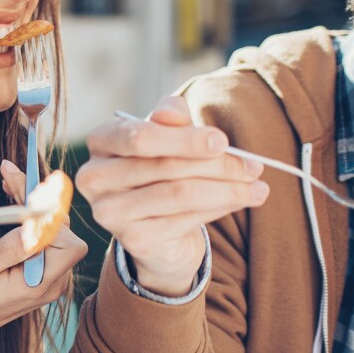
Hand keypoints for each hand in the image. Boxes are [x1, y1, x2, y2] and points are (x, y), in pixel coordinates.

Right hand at [0, 160, 86, 345]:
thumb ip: (6, 251)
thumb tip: (34, 227)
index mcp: (38, 284)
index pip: (68, 244)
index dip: (49, 217)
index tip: (22, 194)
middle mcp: (53, 280)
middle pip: (62, 229)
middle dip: (37, 199)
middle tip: (8, 172)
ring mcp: (50, 274)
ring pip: (54, 226)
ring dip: (33, 201)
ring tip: (9, 178)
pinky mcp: (43, 266)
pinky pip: (46, 233)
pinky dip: (31, 213)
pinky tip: (14, 195)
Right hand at [77, 95, 266, 295]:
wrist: (156, 226)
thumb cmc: (162, 169)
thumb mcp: (168, 136)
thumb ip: (171, 119)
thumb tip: (173, 112)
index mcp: (100, 141)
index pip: (140, 137)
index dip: (184, 139)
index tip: (222, 141)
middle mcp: (95, 178)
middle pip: (165, 167)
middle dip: (217, 166)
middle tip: (255, 166)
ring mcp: (111, 213)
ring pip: (179, 195)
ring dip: (227, 190)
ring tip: (258, 187)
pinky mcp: (133, 240)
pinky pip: (186, 220)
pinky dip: (219, 209)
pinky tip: (240, 201)